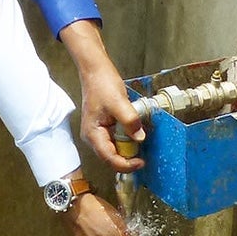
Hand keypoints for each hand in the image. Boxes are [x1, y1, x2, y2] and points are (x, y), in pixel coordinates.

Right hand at [78, 57, 144, 172]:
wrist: (96, 71)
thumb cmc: (102, 84)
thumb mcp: (119, 103)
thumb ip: (130, 121)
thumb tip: (140, 138)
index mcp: (92, 134)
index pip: (109, 158)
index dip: (126, 164)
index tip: (141, 162)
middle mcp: (93, 137)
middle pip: (111, 157)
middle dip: (128, 157)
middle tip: (143, 153)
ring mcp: (98, 133)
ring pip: (115, 149)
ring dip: (128, 148)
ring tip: (138, 141)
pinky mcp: (105, 127)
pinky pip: (117, 139)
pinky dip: (126, 139)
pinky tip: (133, 133)